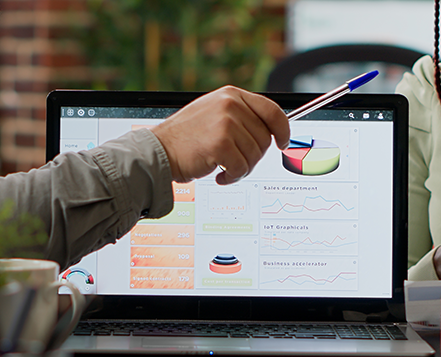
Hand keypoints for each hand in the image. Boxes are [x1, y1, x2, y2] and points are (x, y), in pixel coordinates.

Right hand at [151, 86, 290, 185]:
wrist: (157, 151)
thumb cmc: (184, 138)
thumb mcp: (213, 114)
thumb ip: (239, 116)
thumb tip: (269, 131)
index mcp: (231, 95)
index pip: (272, 110)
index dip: (283, 129)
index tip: (283, 143)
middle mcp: (231, 105)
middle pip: (264, 139)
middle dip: (253, 157)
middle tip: (235, 163)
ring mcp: (226, 123)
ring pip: (254, 156)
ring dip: (241, 169)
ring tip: (223, 169)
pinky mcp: (221, 144)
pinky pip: (242, 168)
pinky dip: (233, 178)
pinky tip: (219, 176)